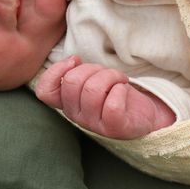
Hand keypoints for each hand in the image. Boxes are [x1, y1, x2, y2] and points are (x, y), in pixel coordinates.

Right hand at [35, 56, 175, 139]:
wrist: (145, 114)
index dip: (56, 71)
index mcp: (67, 103)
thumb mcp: (93, 79)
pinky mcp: (114, 128)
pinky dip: (120, 90)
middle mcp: (77, 116)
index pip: (44, 92)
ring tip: (119, 79)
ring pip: (93, 90)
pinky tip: (124, 90)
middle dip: (93, 68)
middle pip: (72, 82)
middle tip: (107, 73)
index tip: (75, 60)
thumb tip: (73, 60)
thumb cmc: (115, 93)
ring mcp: (94, 124)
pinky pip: (112, 105)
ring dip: (111, 76)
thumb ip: (77, 72)